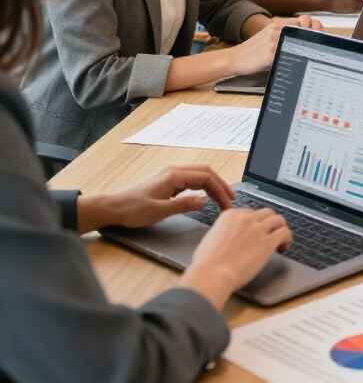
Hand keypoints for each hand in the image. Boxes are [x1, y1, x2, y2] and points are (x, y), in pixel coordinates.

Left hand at [77, 165, 234, 232]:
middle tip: (230, 200)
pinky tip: (204, 196)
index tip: (227, 203)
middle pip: (205, 172)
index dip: (219, 190)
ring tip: (221, 199)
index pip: (206, 178)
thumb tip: (204, 201)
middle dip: (220, 185)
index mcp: (174, 176)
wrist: (113, 208)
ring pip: (199, 174)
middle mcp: (173, 171)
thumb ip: (184, 205)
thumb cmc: (133, 210)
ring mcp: (170, 174)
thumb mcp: (160, 211)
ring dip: (212, 185)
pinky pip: (191, 179)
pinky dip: (202, 186)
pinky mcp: (167, 181)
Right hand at [182, 206, 292, 306]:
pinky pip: (285, 233)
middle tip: (270, 234)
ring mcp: (258, 228)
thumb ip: (223, 233)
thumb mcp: (210, 239)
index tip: (255, 231)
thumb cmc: (206, 264)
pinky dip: (287, 239)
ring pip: (278, 220)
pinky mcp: (268, 241)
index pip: (249, 212)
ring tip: (280, 240)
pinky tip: (284, 247)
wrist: (212, 274)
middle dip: (269, 223)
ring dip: (280, 228)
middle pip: (266, 213)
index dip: (255, 222)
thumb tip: (228, 239)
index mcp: (230, 215)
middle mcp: (246, 218)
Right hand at [231, 14, 322, 72]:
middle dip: (316, 35)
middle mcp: (276, 30)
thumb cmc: (253, 50)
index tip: (321, 33)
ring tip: (316, 53)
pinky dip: (297, 57)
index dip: (315, 26)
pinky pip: (288, 54)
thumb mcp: (268, 36)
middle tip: (322, 44)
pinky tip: (303, 62)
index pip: (302, 20)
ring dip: (308, 47)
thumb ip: (284, 34)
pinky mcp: (270, 54)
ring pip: (298, 41)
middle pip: (304, 29)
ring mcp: (273, 42)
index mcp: (277, 25)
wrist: (234, 58)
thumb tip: (304, 38)